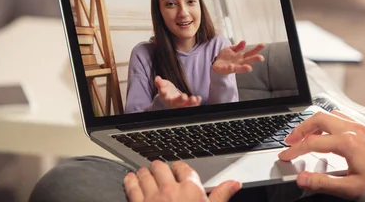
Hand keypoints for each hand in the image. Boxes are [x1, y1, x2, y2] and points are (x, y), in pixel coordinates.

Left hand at [124, 161, 241, 201]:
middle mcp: (170, 189)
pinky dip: (130, 181)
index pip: (183, 167)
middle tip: (159, 168)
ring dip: (144, 172)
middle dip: (160, 167)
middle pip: (161, 168)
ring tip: (144, 172)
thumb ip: (221, 196)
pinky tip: (130, 179)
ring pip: (145, 175)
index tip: (177, 168)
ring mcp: (153, 197)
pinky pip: (132, 188)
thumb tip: (234, 183)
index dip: (179, 166)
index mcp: (190, 189)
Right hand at [155, 76, 201, 108]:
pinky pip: (192, 105)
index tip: (165, 91)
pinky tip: (199, 98)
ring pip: (185, 106)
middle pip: (176, 103)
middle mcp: (173, 103)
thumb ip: (159, 82)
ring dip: (190, 103)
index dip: (164, 94)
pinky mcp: (186, 105)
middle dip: (180, 100)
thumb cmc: (166, 90)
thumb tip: (157, 78)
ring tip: (194, 98)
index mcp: (165, 98)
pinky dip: (196, 103)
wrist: (170, 97)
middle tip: (184, 96)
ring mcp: (180, 105)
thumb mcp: (162, 85)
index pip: (164, 96)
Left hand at [212, 40, 264, 74]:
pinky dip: (230, 68)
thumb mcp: (231, 49)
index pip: (250, 52)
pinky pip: (228, 69)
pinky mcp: (226, 69)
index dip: (256, 49)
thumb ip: (238, 47)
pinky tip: (231, 66)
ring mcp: (233, 67)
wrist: (215, 63)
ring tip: (249, 68)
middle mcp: (239, 62)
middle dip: (254, 59)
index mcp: (241, 57)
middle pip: (248, 60)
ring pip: (240, 68)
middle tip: (261, 58)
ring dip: (244, 68)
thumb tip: (244, 41)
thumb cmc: (225, 57)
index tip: (263, 44)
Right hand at [278, 111, 364, 199]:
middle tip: (290, 140)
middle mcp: (353, 130)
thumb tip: (302, 179)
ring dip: (315, 123)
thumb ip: (323, 182)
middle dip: (301, 128)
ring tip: (306, 135)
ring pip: (330, 115)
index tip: (285, 156)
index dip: (294, 150)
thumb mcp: (351, 187)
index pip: (312, 142)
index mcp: (347, 142)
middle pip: (318, 119)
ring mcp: (360, 127)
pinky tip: (328, 132)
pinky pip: (342, 117)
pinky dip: (329, 122)